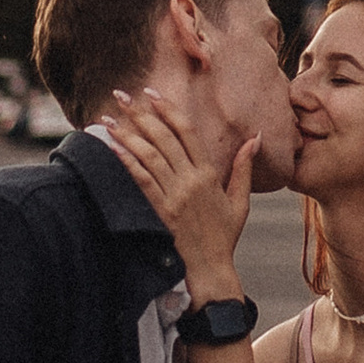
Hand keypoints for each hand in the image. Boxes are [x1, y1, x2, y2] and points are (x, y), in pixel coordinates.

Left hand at [109, 84, 251, 295]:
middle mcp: (192, 181)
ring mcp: (176, 196)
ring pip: (150, 156)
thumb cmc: (224, 236)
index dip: (168, 110)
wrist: (211, 269)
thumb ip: (244, 167)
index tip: (151, 93)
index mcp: (210, 174)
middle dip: (141, 114)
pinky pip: (142, 181)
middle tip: (121, 95)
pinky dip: (127, 161)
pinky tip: (113, 147)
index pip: (187, 133)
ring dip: (127, 134)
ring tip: (108, 117)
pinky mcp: (162, 211)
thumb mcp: (240, 200)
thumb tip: (255, 137)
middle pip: (164, 139)